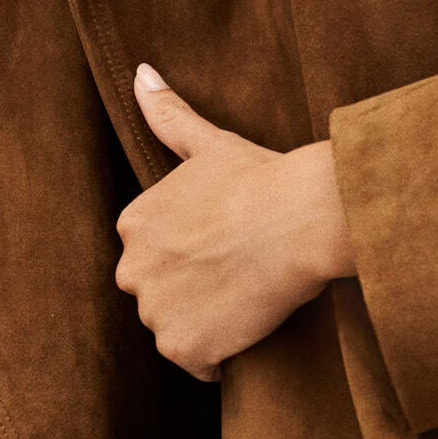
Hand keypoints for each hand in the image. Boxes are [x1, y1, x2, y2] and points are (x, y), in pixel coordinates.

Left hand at [115, 64, 355, 379]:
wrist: (305, 217)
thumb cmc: (265, 178)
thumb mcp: (210, 143)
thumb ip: (168, 116)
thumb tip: (139, 73)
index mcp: (133, 223)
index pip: (154, 255)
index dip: (194, 254)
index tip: (227, 245)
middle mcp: (132, 269)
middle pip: (158, 294)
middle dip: (192, 291)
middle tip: (240, 273)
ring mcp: (155, 310)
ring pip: (175, 330)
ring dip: (205, 324)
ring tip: (246, 298)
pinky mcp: (183, 347)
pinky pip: (196, 365)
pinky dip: (219, 358)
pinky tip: (246, 329)